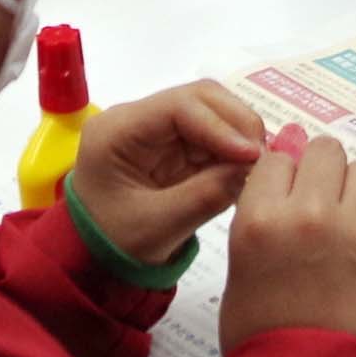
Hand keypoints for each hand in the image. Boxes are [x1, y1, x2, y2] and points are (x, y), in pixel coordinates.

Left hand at [70, 81, 263, 265]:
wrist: (93, 259)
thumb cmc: (115, 244)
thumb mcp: (159, 227)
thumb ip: (206, 195)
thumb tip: (252, 167)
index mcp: (117, 131)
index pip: (178, 106)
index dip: (221, 125)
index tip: (252, 154)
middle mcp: (136, 119)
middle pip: (198, 98)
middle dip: (236, 123)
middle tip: (262, 157)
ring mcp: (155, 129)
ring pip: (210, 111)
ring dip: (239, 133)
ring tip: (258, 165)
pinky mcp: (171, 144)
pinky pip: (211, 134)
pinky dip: (233, 148)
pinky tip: (246, 169)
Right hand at [219, 134, 355, 355]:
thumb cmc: (261, 336)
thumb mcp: (241, 269)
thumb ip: (263, 220)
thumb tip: (284, 185)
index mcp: (260, 219)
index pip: (277, 159)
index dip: (282, 174)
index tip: (285, 191)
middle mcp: (309, 213)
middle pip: (325, 151)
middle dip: (320, 170)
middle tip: (318, 198)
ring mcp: (354, 229)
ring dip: (351, 189)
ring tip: (343, 221)